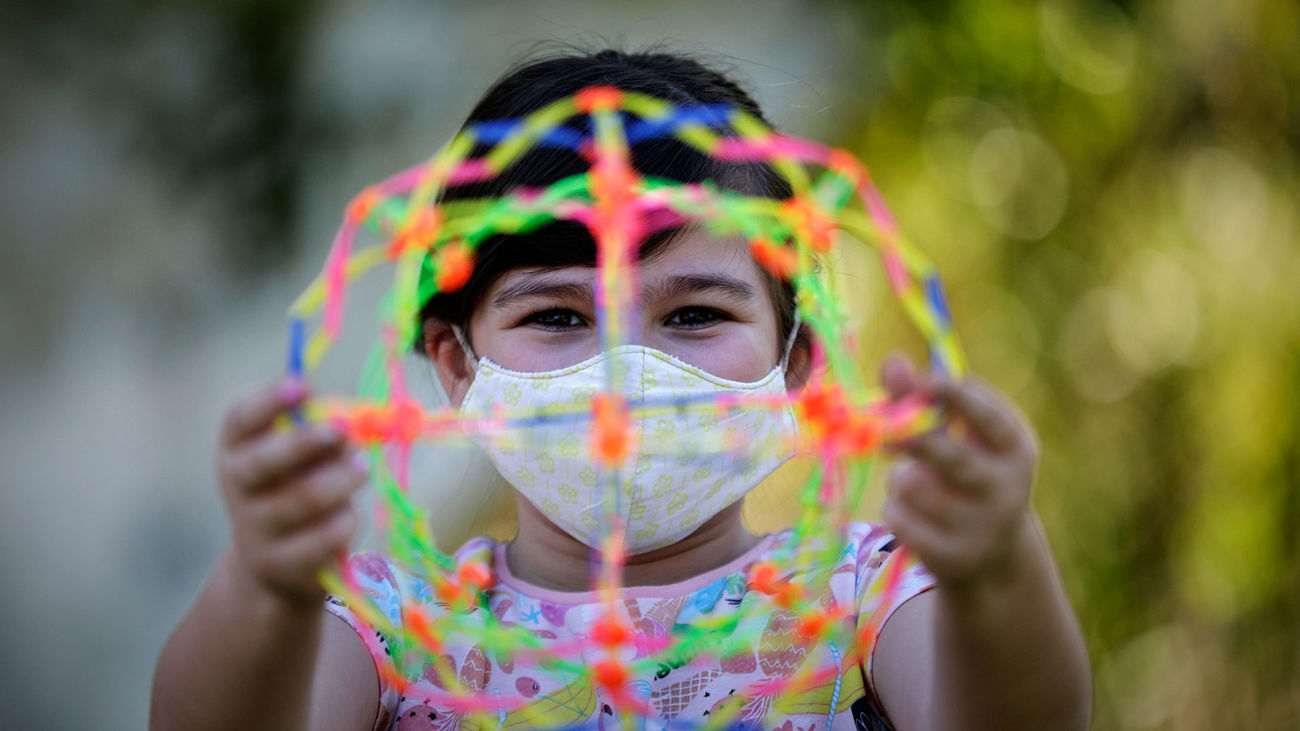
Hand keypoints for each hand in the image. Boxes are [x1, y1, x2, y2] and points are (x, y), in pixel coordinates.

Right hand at [216, 379, 365, 606]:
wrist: (274, 564)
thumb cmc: (293, 489)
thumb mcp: (297, 457)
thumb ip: (318, 434)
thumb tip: (348, 426)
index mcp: (235, 449)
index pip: (238, 419)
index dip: (268, 401)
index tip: (303, 386)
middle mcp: (235, 487)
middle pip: (263, 462)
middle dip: (305, 442)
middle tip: (340, 430)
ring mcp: (254, 529)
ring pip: (306, 498)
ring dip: (343, 478)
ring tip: (360, 468)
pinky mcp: (281, 564)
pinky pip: (326, 534)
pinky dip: (346, 518)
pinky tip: (348, 512)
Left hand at [880, 353, 1039, 589]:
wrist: (992, 555)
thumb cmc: (967, 476)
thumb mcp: (958, 436)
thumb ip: (923, 398)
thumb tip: (893, 360)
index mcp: (1016, 450)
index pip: (991, 418)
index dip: (958, 396)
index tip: (926, 378)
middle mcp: (1006, 489)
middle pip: (949, 456)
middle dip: (912, 436)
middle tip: (885, 427)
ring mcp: (981, 527)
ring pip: (912, 484)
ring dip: (899, 476)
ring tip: (914, 482)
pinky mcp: (952, 557)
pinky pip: (899, 517)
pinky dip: (896, 509)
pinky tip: (914, 516)